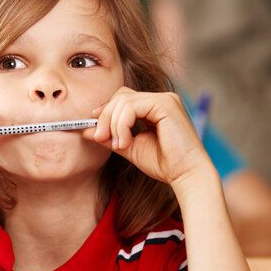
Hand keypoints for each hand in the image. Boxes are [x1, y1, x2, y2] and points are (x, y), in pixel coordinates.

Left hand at [84, 87, 213, 186]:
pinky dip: (122, 125)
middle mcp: (161, 99)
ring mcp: (165, 99)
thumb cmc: (163, 164)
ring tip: (118, 145)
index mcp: (154, 107)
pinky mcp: (165, 104)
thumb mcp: (129, 148)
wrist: (185, 175)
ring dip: (113, 124)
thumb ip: (110, 137)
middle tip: (99, 138)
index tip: (93, 128)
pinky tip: (125, 142)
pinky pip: (132, 107)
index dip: (105, 110)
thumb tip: (84, 129)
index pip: (122, 98)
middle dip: (105, 117)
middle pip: (120, 96)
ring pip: (123, 100)